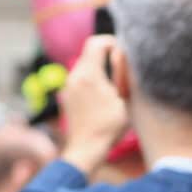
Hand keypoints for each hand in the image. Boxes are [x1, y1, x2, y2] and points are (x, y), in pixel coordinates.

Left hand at [59, 35, 129, 175]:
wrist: (85, 149)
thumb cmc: (108, 126)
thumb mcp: (123, 99)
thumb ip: (122, 73)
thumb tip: (120, 52)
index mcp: (89, 74)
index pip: (96, 42)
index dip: (112, 42)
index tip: (124, 53)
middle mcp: (74, 75)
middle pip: (89, 51)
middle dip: (107, 54)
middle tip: (123, 68)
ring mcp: (68, 85)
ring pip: (85, 64)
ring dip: (100, 66)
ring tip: (115, 84)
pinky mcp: (67, 93)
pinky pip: (80, 76)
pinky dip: (92, 77)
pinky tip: (104, 94)